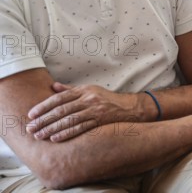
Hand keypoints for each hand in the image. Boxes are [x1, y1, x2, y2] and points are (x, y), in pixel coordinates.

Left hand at [26, 82, 140, 141]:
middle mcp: (89, 99)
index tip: (31, 115)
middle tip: (30, 128)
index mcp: (84, 90)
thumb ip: (71, 90)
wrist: (129, 108)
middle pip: (62, 110)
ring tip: (39, 135)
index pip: (59, 98)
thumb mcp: (90, 90)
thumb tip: (53, 86)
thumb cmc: (107, 99)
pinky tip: (55, 138)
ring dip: (52, 128)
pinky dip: (67, 133)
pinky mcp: (100, 122)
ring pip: (69, 120)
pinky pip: (81, 128)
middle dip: (44, 119)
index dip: (44, 106)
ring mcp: (95, 110)